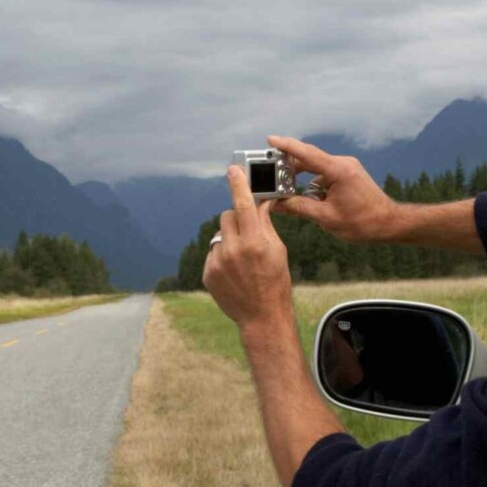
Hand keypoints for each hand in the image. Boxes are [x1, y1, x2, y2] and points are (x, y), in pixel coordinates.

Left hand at [202, 162, 294, 327]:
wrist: (262, 316)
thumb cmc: (276, 282)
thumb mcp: (278, 250)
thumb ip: (265, 224)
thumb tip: (260, 202)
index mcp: (254, 242)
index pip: (243, 205)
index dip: (238, 184)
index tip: (232, 170)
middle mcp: (233, 250)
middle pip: (227, 216)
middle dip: (237, 219)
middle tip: (248, 233)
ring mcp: (218, 262)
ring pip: (219, 235)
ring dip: (229, 239)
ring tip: (242, 259)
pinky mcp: (208, 273)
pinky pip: (213, 252)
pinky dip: (222, 255)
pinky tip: (234, 271)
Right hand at [264, 135, 394, 241]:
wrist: (389, 224)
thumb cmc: (363, 222)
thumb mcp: (326, 218)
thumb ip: (299, 208)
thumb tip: (277, 204)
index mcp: (339, 171)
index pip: (307, 154)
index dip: (287, 146)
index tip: (270, 140)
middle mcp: (343, 164)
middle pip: (309, 159)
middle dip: (288, 166)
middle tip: (269, 173)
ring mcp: (346, 167)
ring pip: (316, 167)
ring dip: (301, 177)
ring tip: (285, 189)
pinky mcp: (348, 174)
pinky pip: (324, 174)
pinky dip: (313, 183)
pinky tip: (308, 198)